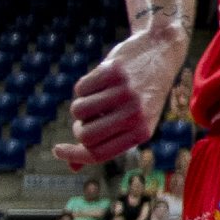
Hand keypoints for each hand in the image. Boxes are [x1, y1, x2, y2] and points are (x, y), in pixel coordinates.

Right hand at [63, 17, 187, 171]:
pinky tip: (103, 79)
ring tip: (98, 97)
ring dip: (81, 106)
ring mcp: (125, 92)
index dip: (74, 156)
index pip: (99, 154)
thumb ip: (107, 143)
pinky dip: (85, 86)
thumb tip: (73, 168)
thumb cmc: (143, 94)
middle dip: (78, 129)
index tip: (58, 151)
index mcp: (142, 132)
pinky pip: (80, 88)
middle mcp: (135, 114)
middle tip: (86, 119)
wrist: (161, 51)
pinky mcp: (114, 71)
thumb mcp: (133, 122)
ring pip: (79, 110)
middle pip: (85, 135)